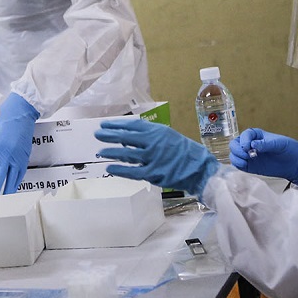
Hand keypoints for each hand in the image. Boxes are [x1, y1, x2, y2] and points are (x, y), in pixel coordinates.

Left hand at [0, 93, 38, 196]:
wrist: (21, 110)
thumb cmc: (2, 119)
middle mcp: (7, 155)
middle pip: (0, 179)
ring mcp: (17, 156)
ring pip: (12, 179)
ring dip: (6, 191)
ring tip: (2, 202)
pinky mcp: (25, 156)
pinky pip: (20, 174)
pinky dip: (16, 183)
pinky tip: (12, 189)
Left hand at [94, 118, 219, 198]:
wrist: (200, 169)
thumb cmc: (185, 152)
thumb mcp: (169, 136)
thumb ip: (151, 135)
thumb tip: (131, 135)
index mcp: (157, 131)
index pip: (132, 125)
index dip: (117, 125)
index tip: (105, 124)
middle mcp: (153, 143)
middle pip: (126, 137)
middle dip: (110, 135)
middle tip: (98, 134)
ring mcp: (152, 158)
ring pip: (126, 154)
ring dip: (111, 152)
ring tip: (100, 151)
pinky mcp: (153, 173)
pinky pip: (132, 171)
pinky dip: (119, 169)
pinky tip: (110, 167)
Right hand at [229, 128, 297, 185]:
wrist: (296, 164)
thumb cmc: (289, 150)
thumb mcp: (279, 144)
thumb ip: (266, 144)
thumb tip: (253, 144)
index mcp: (257, 135)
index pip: (245, 135)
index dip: (244, 140)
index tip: (248, 147)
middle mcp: (250, 144)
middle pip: (234, 144)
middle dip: (237, 149)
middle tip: (246, 154)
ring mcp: (249, 156)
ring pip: (234, 154)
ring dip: (236, 157)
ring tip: (246, 161)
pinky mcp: (250, 166)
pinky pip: (238, 164)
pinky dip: (237, 165)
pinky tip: (245, 165)